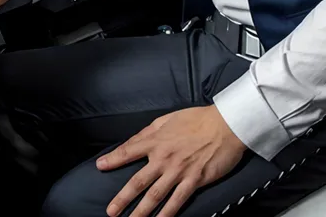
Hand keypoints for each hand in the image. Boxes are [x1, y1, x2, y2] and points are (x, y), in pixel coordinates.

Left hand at [96, 104, 246, 216]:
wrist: (225, 124)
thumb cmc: (197, 119)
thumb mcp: (169, 118)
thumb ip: (150, 130)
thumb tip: (135, 140)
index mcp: (157, 139)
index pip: (130, 150)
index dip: (113, 159)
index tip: (100, 167)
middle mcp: (164, 157)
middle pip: (139, 181)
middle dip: (122, 198)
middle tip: (110, 211)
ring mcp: (178, 171)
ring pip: (155, 195)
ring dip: (141, 211)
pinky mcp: (194, 180)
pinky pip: (177, 201)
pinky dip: (167, 214)